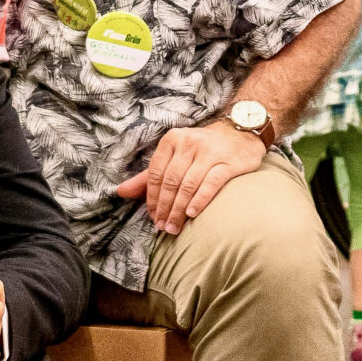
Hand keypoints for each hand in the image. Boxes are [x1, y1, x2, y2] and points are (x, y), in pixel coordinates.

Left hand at [114, 123, 263, 235]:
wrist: (240, 133)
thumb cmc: (202, 149)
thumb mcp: (174, 155)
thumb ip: (148, 176)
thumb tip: (121, 192)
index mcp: (172, 140)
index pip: (156, 174)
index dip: (152, 198)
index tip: (152, 217)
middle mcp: (189, 143)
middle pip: (171, 182)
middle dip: (164, 208)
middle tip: (163, 227)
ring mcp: (210, 152)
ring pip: (188, 185)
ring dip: (178, 209)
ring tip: (174, 227)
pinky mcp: (228, 163)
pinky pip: (210, 184)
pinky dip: (199, 200)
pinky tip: (192, 214)